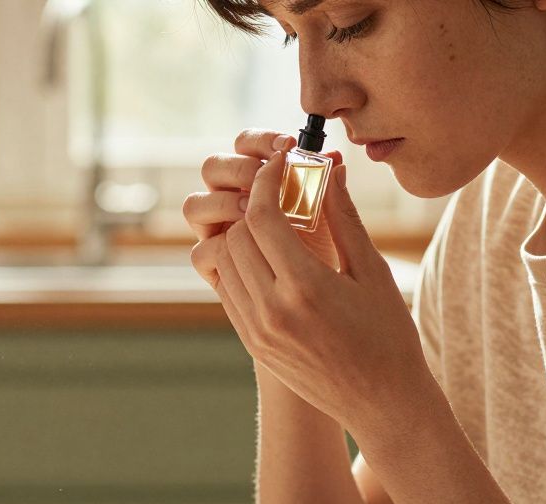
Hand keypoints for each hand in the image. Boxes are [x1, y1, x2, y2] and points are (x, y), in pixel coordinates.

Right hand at [184, 129, 343, 277]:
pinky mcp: (215, 271)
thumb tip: (334, 160)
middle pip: (213, 168)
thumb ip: (338, 201)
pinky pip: (202, 253)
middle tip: (266, 178)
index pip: (246, 143)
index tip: (288, 146)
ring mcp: (221, 236)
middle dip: (240, 168)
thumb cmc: (349, 272)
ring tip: (253, 213)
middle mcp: (236, 203)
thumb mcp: (348, 235)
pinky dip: (217, 248)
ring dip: (222, 204)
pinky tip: (249, 251)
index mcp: (267, 181)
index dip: (261, 140)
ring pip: (195, 206)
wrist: (339, 320)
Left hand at [190, 144, 435, 436]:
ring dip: (243, 235)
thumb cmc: (389, 334)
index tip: (278, 163)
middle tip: (280, 191)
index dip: (266, 181)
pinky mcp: (250, 343)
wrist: (381, 402)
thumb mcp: (373, 272)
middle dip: (255, 206)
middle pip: (236, 235)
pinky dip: (240, 265)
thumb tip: (329, 169)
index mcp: (305, 288)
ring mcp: (256, 330)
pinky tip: (269, 257)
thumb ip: (343, 218)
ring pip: (224, 260)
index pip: (263, 217)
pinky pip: (228, 289)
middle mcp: (272, 310)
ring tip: (275, 224)